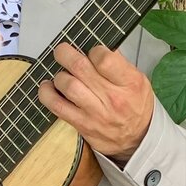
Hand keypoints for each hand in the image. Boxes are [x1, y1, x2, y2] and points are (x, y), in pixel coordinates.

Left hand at [37, 42, 153, 162]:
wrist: (137, 139)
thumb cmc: (136, 105)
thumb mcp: (139, 80)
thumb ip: (119, 63)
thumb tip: (97, 46)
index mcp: (129, 83)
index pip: (104, 59)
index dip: (93, 50)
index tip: (91, 52)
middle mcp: (113, 98)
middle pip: (80, 68)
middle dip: (66, 54)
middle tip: (62, 52)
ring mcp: (96, 113)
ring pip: (67, 85)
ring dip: (59, 75)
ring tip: (62, 74)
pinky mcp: (82, 124)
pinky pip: (57, 106)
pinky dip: (47, 94)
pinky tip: (48, 87)